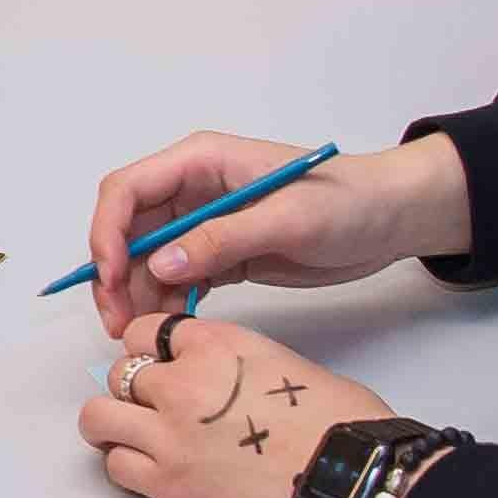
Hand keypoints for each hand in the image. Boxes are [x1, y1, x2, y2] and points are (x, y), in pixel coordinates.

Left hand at [74, 311, 385, 497]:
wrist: (348, 472)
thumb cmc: (336, 421)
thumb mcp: (279, 359)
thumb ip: (231, 360)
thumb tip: (213, 375)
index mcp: (213, 343)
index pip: (145, 332)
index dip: (149, 350)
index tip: (159, 364)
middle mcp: (182, 382)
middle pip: (119, 373)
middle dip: (133, 389)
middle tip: (154, 407)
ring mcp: (169, 434)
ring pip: (97, 416)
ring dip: (113, 423)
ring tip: (134, 435)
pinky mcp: (169, 483)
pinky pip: (115, 466)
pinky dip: (126, 465)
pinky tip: (151, 467)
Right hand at [81, 128, 466, 329]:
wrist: (391, 218)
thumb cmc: (348, 202)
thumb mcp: (288, 219)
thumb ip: (222, 238)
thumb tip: (160, 263)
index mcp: (200, 161)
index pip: (127, 190)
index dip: (106, 233)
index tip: (109, 279)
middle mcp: (192, 189)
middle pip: (126, 230)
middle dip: (114, 276)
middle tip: (119, 325)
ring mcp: (203, 223)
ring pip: (145, 261)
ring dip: (138, 296)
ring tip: (147, 335)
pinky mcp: (220, 253)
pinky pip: (176, 279)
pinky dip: (169, 303)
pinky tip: (177, 326)